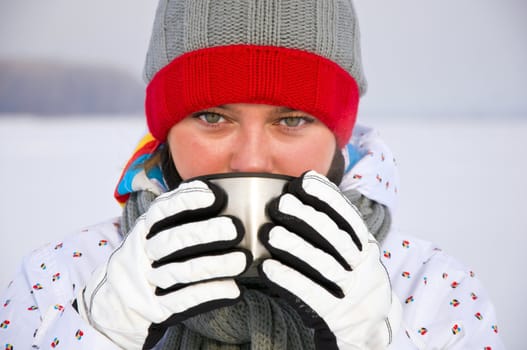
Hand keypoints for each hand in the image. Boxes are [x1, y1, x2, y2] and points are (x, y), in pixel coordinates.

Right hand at [76, 180, 250, 348]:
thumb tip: (221, 198)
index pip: (162, 210)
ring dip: (214, 265)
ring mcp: (145, 282)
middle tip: (236, 229)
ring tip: (242, 260)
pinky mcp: (154, 310)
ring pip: (181, 271)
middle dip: (206, 232)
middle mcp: (141, 253)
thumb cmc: (148, 263)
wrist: (114, 307)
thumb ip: (178, 220)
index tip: (214, 196)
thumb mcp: (153, 236)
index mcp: (144, 230)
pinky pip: (183, 301)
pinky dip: (209, 294)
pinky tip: (232, 289)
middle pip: (174, 240)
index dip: (187, 200)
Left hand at [258, 171, 400, 349]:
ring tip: (271, 233)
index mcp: (366, 248)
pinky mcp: (337, 315)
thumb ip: (337, 231)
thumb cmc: (351, 284)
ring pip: (325, 265)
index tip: (304, 181)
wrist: (371, 331)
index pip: (349, 218)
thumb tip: (307, 189)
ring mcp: (353, 292)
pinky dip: (289, 279)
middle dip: (309, 218)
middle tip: (282, 203)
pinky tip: (268, 267)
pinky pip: (312, 295)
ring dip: (296, 247)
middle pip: (336, 238)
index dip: (327, 197)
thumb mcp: (354, 256)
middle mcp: (364, 267)